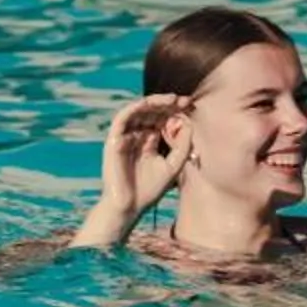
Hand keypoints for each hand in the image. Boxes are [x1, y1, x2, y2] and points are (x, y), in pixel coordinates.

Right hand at [97, 94, 190, 220]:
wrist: (130, 206)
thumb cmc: (150, 189)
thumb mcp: (174, 164)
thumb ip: (182, 144)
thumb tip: (188, 123)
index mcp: (150, 142)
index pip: (163, 120)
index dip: (176, 111)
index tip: (192, 106)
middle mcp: (137, 137)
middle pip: (152, 113)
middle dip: (169, 104)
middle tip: (185, 101)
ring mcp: (125, 137)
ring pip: (138, 111)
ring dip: (155, 102)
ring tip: (173, 100)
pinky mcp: (114, 140)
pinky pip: (122, 118)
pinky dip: (136, 108)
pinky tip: (151, 104)